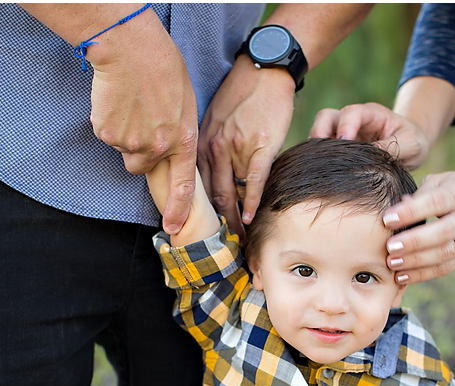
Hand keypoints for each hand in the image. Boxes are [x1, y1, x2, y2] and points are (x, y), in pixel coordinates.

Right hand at [86, 10, 197, 234]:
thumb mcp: (184, 102)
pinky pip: (106, 136)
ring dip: (124, 136)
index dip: (177, 209)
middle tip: (140, 121)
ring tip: (130, 105)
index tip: (173, 227)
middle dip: (139, 152)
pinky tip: (116, 100)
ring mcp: (131, 142)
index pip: (183, 186)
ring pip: (123, 151)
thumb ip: (178, 132)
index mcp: (184, 139)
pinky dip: (108, 122)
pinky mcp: (107, 133)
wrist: (130, 47)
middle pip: (142, 167)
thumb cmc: (161, 66)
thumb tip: (169, 150)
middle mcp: (158, 147)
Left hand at [198, 56, 295, 237]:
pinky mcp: (260, 146)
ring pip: (230, 193)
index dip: (192, 213)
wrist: (263, 69)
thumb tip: (208, 174)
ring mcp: (235, 148)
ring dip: (233, 221)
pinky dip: (252, 203)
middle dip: (212, 225)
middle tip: (216, 247)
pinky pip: (254, 182)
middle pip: (209, 196)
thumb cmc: (240, 94)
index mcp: (198, 143)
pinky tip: (251, 219)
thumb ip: (207, 146)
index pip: (191, 186)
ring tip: (237, 241)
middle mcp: (212, 148)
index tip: (193, 232)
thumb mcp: (212, 119)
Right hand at [310, 102, 429, 169]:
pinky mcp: (339, 152)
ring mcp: (343, 136)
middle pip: (325, 118)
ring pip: (318, 134)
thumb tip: (370, 159)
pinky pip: (322, 153)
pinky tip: (324, 175)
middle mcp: (352, 122)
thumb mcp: (411, 144)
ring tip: (321, 167)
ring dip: (316, 149)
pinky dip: (319, 161)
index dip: (345, 125)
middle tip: (322, 155)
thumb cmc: (413, 141)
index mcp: (371, 114)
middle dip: (319, 133)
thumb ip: (392, 148)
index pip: (351, 113)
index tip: (345, 142)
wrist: (412, 149)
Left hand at [382, 169, 454, 282]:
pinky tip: (402, 276)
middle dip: (413, 242)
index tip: (388, 219)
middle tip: (389, 247)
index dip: (411, 212)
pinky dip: (422, 275)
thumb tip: (396, 209)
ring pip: (443, 255)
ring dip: (415, 261)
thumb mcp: (442, 181)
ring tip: (392, 263)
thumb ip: (420, 194)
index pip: (434, 202)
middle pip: (441, 232)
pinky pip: (444, 269)